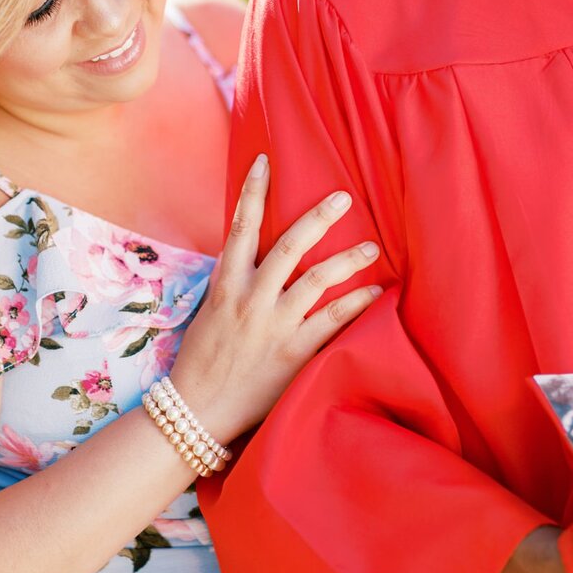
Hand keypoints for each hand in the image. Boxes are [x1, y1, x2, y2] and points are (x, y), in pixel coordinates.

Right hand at [169, 155, 383, 444]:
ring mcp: (275, 324)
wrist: (198, 410)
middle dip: (319, 217)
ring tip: (371, 248)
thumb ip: (231, 286)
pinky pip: (332, 320)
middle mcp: (251, 299)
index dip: (252, 192)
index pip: (241, 227)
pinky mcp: (295, 351)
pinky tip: (374, 294)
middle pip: (290, 245)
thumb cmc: (199, 363)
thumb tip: (250, 262)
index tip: (263, 162)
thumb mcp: (207, 314)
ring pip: (318, 279)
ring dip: (348, 260)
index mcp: (225, 286)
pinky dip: (355, 304)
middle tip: (343, 197)